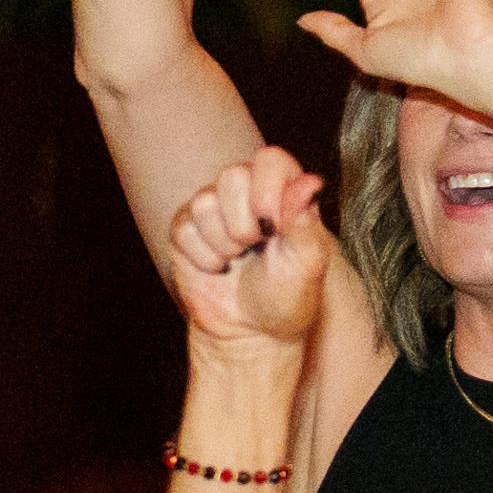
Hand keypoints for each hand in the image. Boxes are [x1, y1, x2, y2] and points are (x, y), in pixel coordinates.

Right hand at [167, 148, 331, 352]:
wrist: (251, 333)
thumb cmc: (287, 295)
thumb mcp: (307, 262)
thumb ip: (305, 220)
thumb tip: (309, 181)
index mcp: (284, 190)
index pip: (269, 159)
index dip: (268, 190)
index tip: (275, 228)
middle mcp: (247, 192)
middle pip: (232, 176)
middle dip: (244, 223)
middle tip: (256, 248)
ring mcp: (213, 209)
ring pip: (204, 202)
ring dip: (223, 243)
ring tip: (237, 260)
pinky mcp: (185, 230)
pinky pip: (183, 229)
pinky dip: (202, 257)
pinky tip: (217, 267)